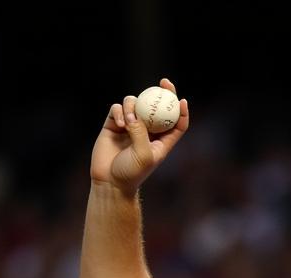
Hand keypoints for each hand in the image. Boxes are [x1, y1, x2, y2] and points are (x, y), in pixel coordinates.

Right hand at [90, 78, 188, 197]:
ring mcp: (130, 127)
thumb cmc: (131, 173)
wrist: (110, 181)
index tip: (180, 99)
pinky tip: (119, 123)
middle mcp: (147, 132)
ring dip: (133, 106)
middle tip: (164, 82)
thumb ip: (141, 133)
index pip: (176, 124)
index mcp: (161, 142)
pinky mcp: (114, 124)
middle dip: (162, 93)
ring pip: (135, 104)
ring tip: (128, 121)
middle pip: (157, 108)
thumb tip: (134, 115)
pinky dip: (119, 111)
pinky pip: (118, 108)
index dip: (180, 111)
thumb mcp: (143, 154)